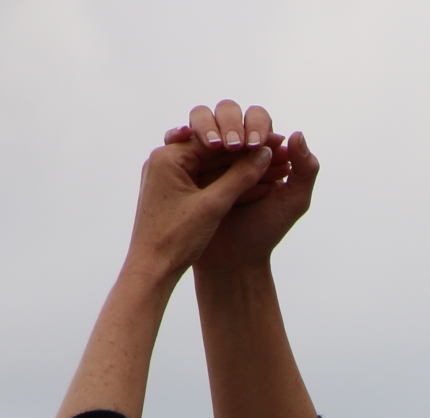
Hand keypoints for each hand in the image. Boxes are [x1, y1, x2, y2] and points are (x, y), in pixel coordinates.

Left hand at [122, 133, 279, 284]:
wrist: (152, 268)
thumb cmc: (177, 237)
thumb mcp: (214, 205)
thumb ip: (240, 176)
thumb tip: (265, 154)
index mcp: (167, 157)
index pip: (213, 138)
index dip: (246, 141)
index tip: (273, 142)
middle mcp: (164, 162)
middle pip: (212, 149)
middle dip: (245, 153)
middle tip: (276, 151)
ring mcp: (168, 177)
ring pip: (211, 164)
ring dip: (239, 167)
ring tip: (270, 167)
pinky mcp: (174, 192)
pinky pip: (205, 178)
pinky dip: (227, 181)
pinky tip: (253, 183)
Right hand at [165, 103, 318, 273]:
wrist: (234, 257)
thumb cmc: (266, 229)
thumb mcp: (294, 202)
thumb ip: (305, 170)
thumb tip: (296, 133)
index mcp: (262, 150)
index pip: (257, 118)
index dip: (256, 124)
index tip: (258, 144)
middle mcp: (234, 147)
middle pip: (227, 112)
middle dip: (230, 122)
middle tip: (235, 145)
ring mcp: (207, 154)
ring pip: (201, 121)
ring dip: (206, 127)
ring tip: (215, 145)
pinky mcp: (184, 164)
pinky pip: (178, 140)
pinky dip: (179, 135)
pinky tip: (183, 139)